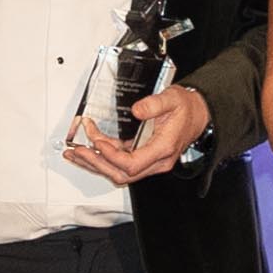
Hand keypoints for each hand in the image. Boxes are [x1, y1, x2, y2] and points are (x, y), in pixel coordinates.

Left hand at [62, 84, 212, 185]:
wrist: (198, 114)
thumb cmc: (186, 109)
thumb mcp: (172, 99)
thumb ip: (154, 104)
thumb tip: (136, 111)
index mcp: (163, 149)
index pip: (132, 164)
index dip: (111, 156)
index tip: (97, 141)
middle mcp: (155, 161)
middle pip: (121, 174)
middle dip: (96, 163)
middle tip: (78, 150)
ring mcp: (149, 161)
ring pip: (118, 172)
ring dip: (95, 164)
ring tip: (75, 154)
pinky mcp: (142, 156)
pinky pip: (119, 163)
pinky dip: (101, 158)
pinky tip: (88, 151)